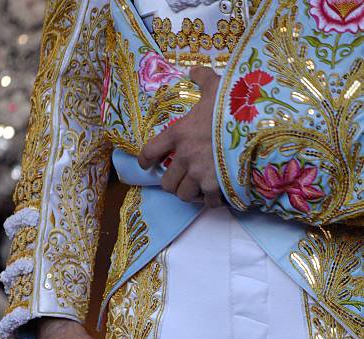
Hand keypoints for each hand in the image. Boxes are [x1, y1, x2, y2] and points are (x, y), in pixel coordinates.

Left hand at [138, 66, 222, 206]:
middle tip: (182, 179)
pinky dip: (212, 201)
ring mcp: (199, 173)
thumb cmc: (234, 103)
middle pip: (167, 183)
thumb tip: (195, 70)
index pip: (150, 151)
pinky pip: (208, 202)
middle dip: (173, 183)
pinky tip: (217, 195)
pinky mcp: (216, 186)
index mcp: (179, 133)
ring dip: (190, 193)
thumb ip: (203, 79)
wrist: (258, 123)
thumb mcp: (217, 86)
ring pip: (184, 195)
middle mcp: (185, 156)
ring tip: (199, 188)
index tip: (147, 165)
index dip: (145, 161)